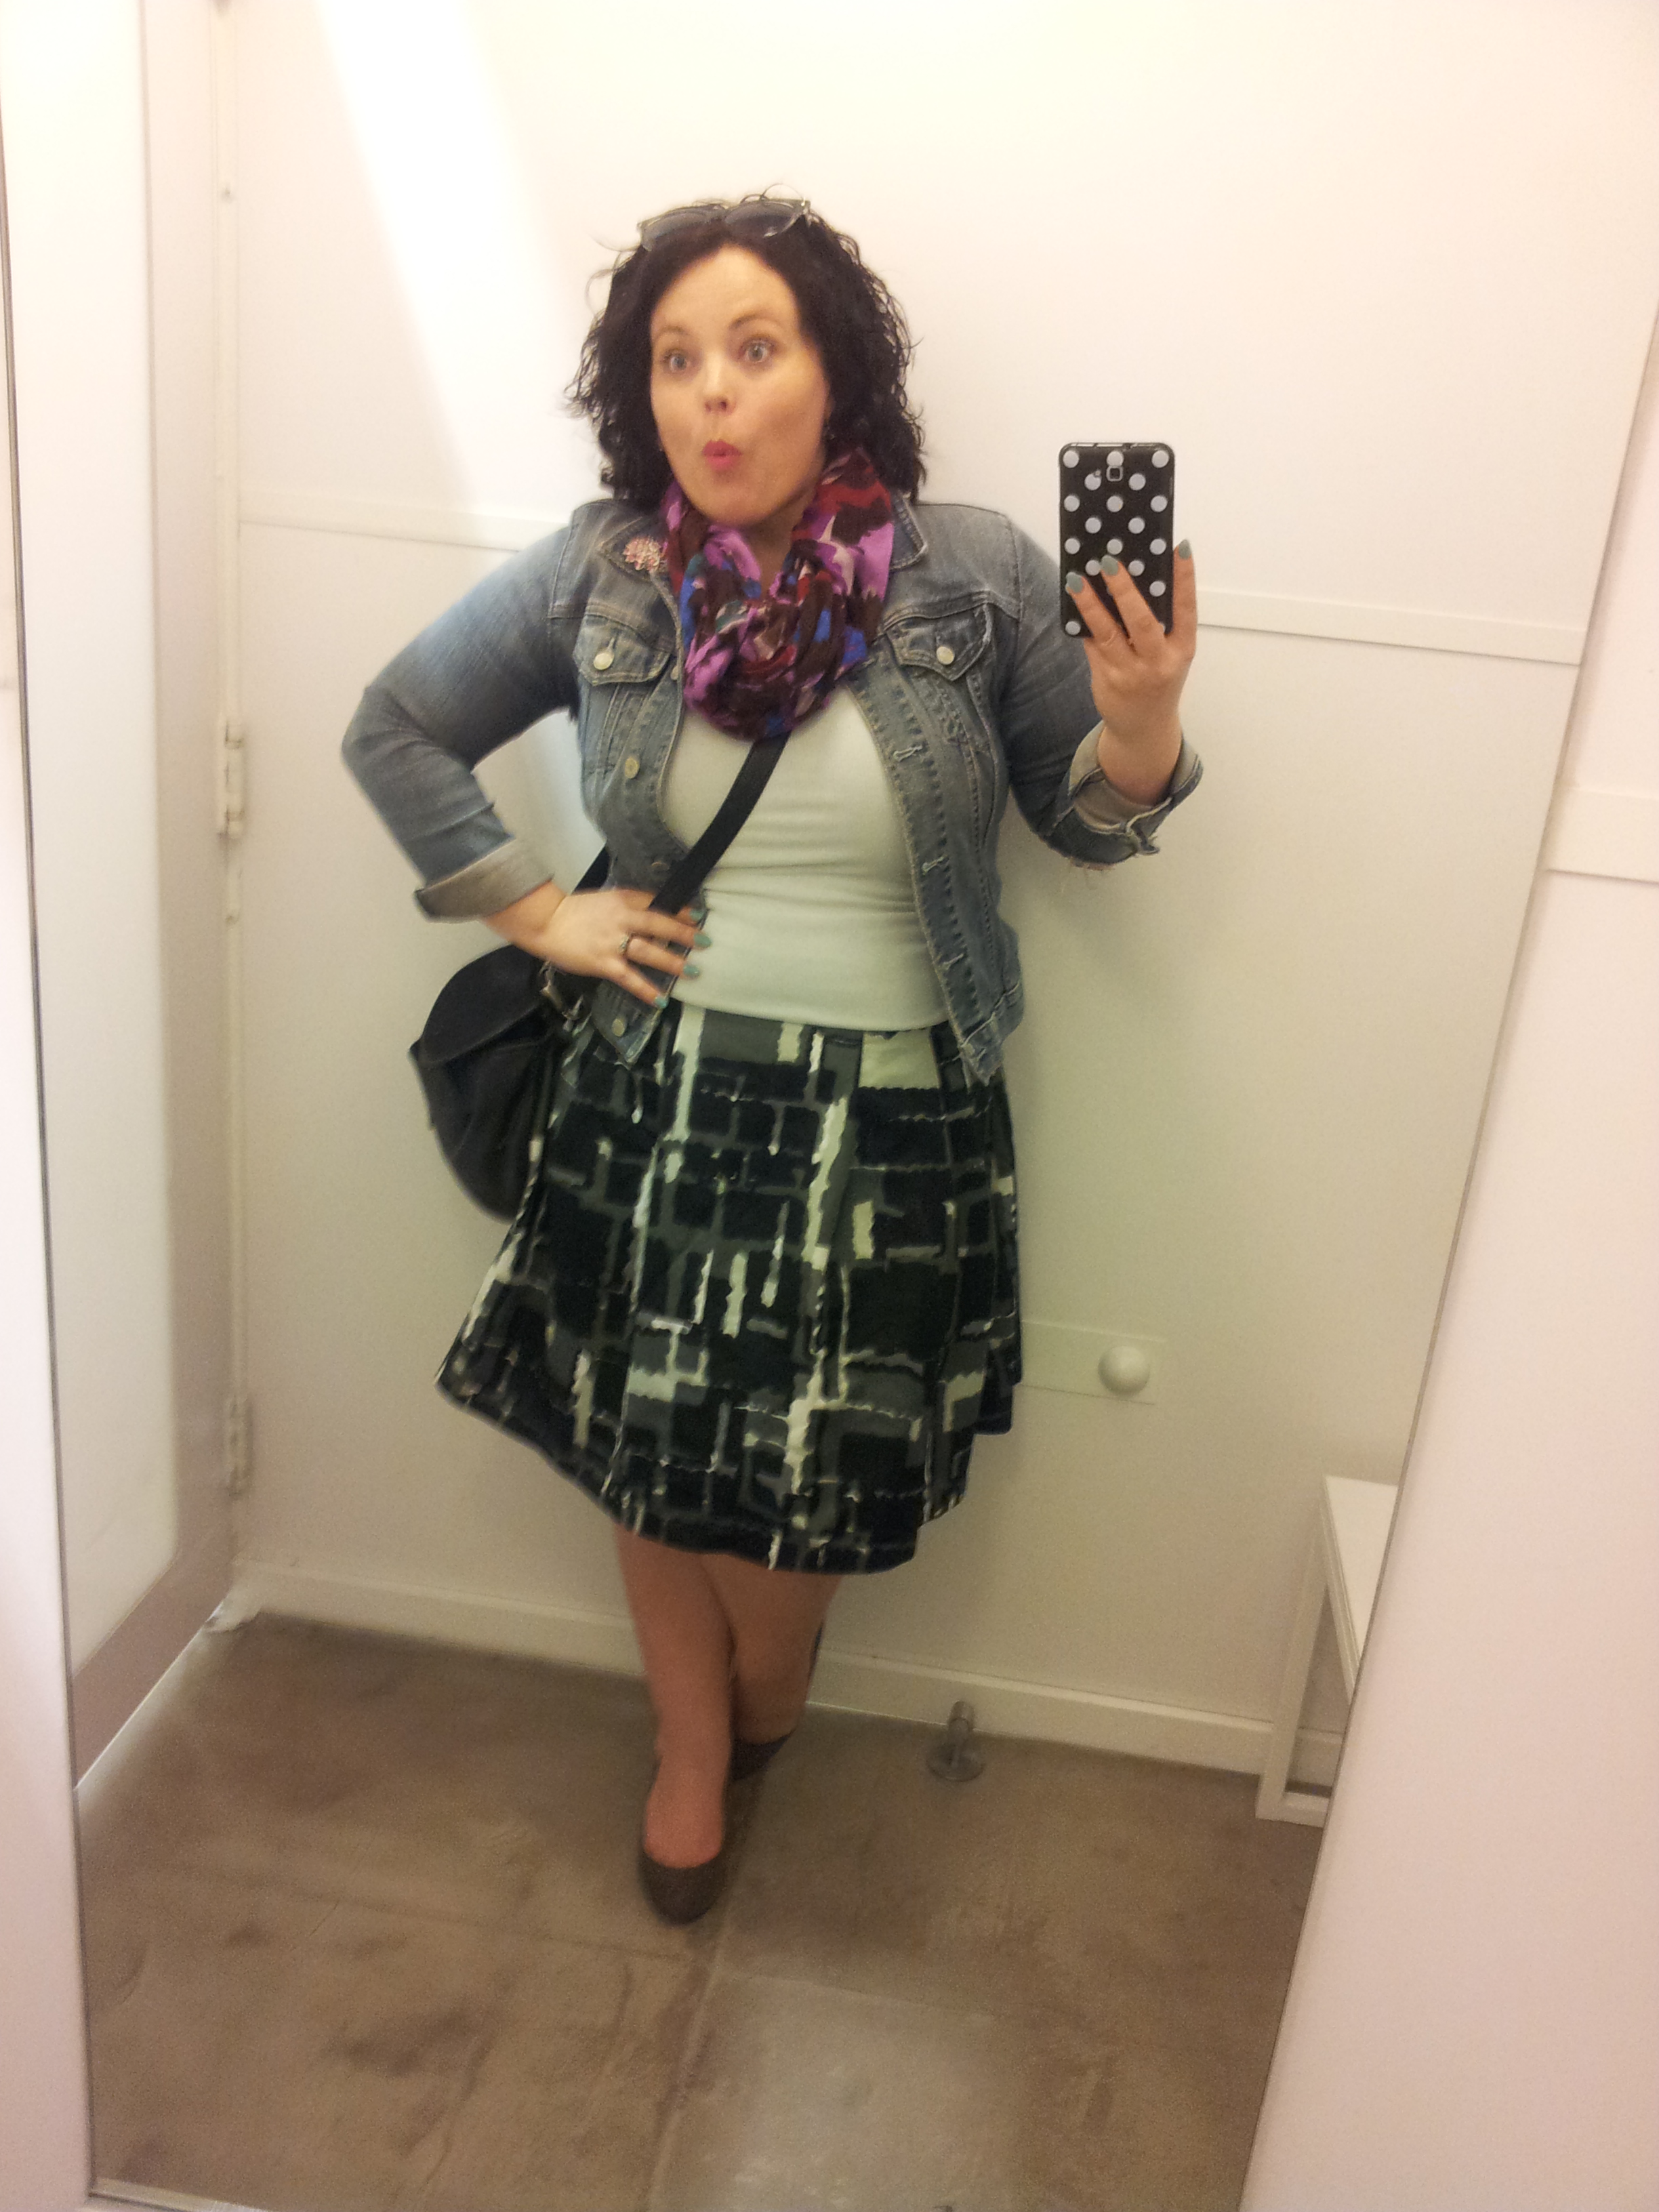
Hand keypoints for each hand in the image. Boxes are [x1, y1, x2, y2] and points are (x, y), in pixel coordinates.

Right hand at [485, 882, 702, 1008]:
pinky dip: (646, 989)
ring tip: (692, 970)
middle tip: (705, 941)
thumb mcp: (604, 901)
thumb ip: (626, 907)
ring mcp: (612, 942)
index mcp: (622, 900)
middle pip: (658, 924)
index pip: (655, 903)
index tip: (697, 916)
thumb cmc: (573, 911)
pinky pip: (629, 978)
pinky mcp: (603, 963)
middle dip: (684, 933)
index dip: (679, 911)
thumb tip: (651, 917)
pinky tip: (661, 999)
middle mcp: (621, 919)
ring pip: (648, 951)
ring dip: (672, 961)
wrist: (545, 921)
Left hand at [1067, 542, 1196, 802]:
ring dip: (1090, 604)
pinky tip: (1073, 601)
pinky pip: (1092, 645)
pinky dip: (1083, 623)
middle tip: (1109, 561)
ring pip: (1107, 632)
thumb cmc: (1158, 680)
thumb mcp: (1170, 655)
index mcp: (1182, 649)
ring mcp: (1131, 673)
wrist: (1144, 729)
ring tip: (1075, 579)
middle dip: (1124, 589)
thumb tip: (1131, 579)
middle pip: (1141, 620)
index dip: (1184, 578)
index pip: (1186, 609)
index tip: (1180, 547)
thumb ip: (1160, 624)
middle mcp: (1159, 662)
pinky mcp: (1106, 680)